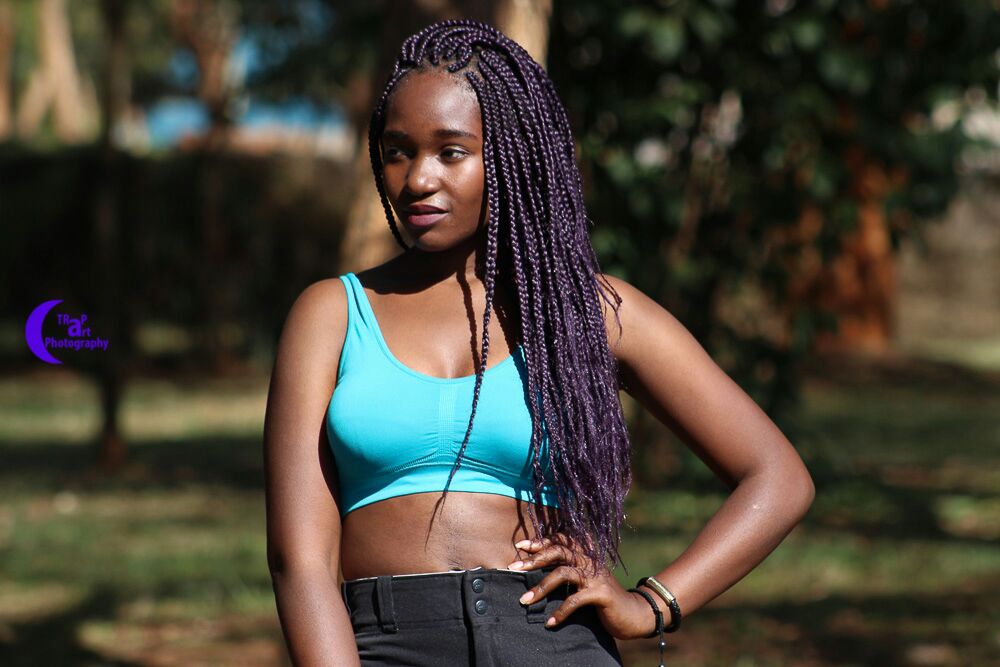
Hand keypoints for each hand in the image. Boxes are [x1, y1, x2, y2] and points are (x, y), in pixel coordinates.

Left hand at [507, 533, 660, 640]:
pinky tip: (550, 622)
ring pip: (563, 573)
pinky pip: (575, 600)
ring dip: (541, 587)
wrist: (632, 612)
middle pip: (559, 551)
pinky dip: (560, 611)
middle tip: (514, 568)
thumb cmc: (601, 595)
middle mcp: (590, 560)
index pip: (560, 541)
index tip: (521, 546)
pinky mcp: (601, 593)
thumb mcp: (584, 578)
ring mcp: (596, 576)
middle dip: (534, 559)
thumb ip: (567, 568)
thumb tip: (535, 564)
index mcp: (586, 553)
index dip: (540, 542)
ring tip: (524, 600)